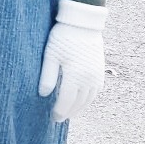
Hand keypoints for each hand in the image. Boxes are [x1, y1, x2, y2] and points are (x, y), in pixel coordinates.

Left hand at [38, 0, 106, 123]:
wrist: (83, 24)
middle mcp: (89, 78)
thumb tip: (43, 95)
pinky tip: (80, 101)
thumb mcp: (50, 55)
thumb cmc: (62, 38)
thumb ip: (47, 76)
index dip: (59, 111)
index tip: (52, 118)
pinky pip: (96, 91)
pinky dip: (88, 99)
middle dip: (68, 112)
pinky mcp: (101, 70)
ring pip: (89, 99)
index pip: (66, 101)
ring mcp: (97, 75)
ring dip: (79, 108)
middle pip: (78, 103)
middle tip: (58, 119)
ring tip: (68, 112)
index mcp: (75, 76)